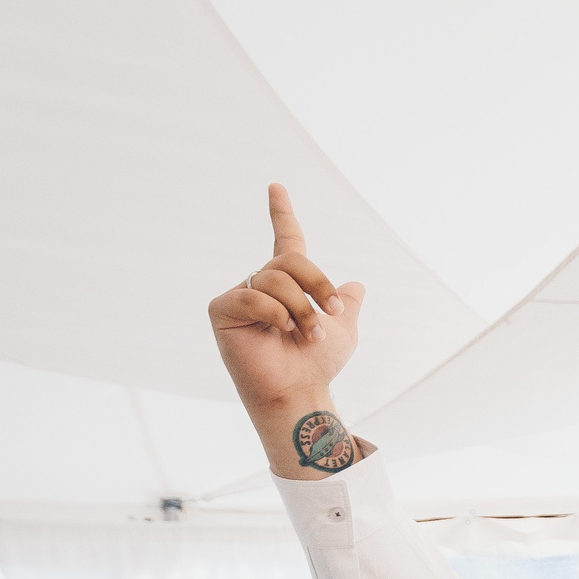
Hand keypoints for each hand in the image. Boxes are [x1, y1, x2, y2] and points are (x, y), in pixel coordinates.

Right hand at [206, 184, 364, 415]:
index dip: (281, 214)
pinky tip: (280, 331)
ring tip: (307, 335)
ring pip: (275, 279)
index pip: (285, 240)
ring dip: (300, 308)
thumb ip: (345, 304)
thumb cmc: (318, 366)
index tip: (276, 186)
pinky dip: (274, 313)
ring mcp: (241, 296)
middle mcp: (261, 285)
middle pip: (290, 260)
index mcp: (288, 285)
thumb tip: (356, 285)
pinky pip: (252, 295)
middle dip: (317, 285)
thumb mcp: (343, 330)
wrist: (300, 392)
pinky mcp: (222, 311)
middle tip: (332, 314)